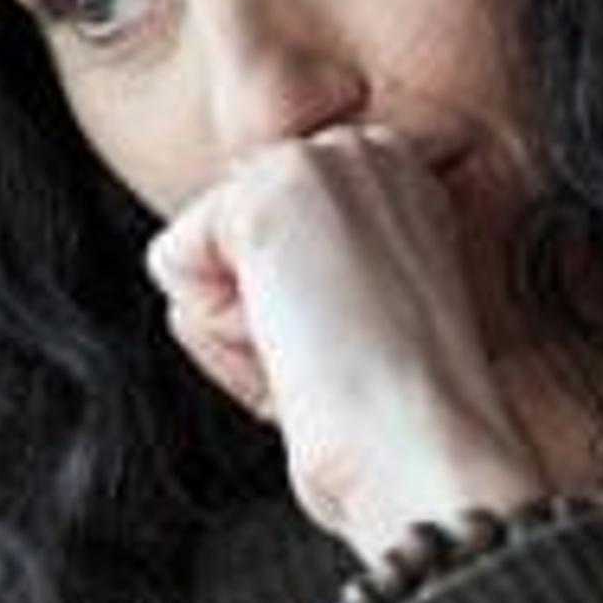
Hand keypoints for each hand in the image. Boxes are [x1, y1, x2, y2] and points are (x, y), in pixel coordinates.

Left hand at [145, 126, 547, 561]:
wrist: (428, 452)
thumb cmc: (396, 422)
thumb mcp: (353, 322)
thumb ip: (296, 271)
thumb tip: (208, 251)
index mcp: (399, 181)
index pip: (266, 233)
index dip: (287, 313)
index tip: (355, 349)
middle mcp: (367, 151)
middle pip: (224, 234)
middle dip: (255, 314)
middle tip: (335, 357)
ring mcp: (320, 161)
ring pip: (198, 249)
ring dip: (237, 329)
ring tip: (318, 357)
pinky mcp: (267, 193)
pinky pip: (174, 263)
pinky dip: (216, 334)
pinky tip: (293, 351)